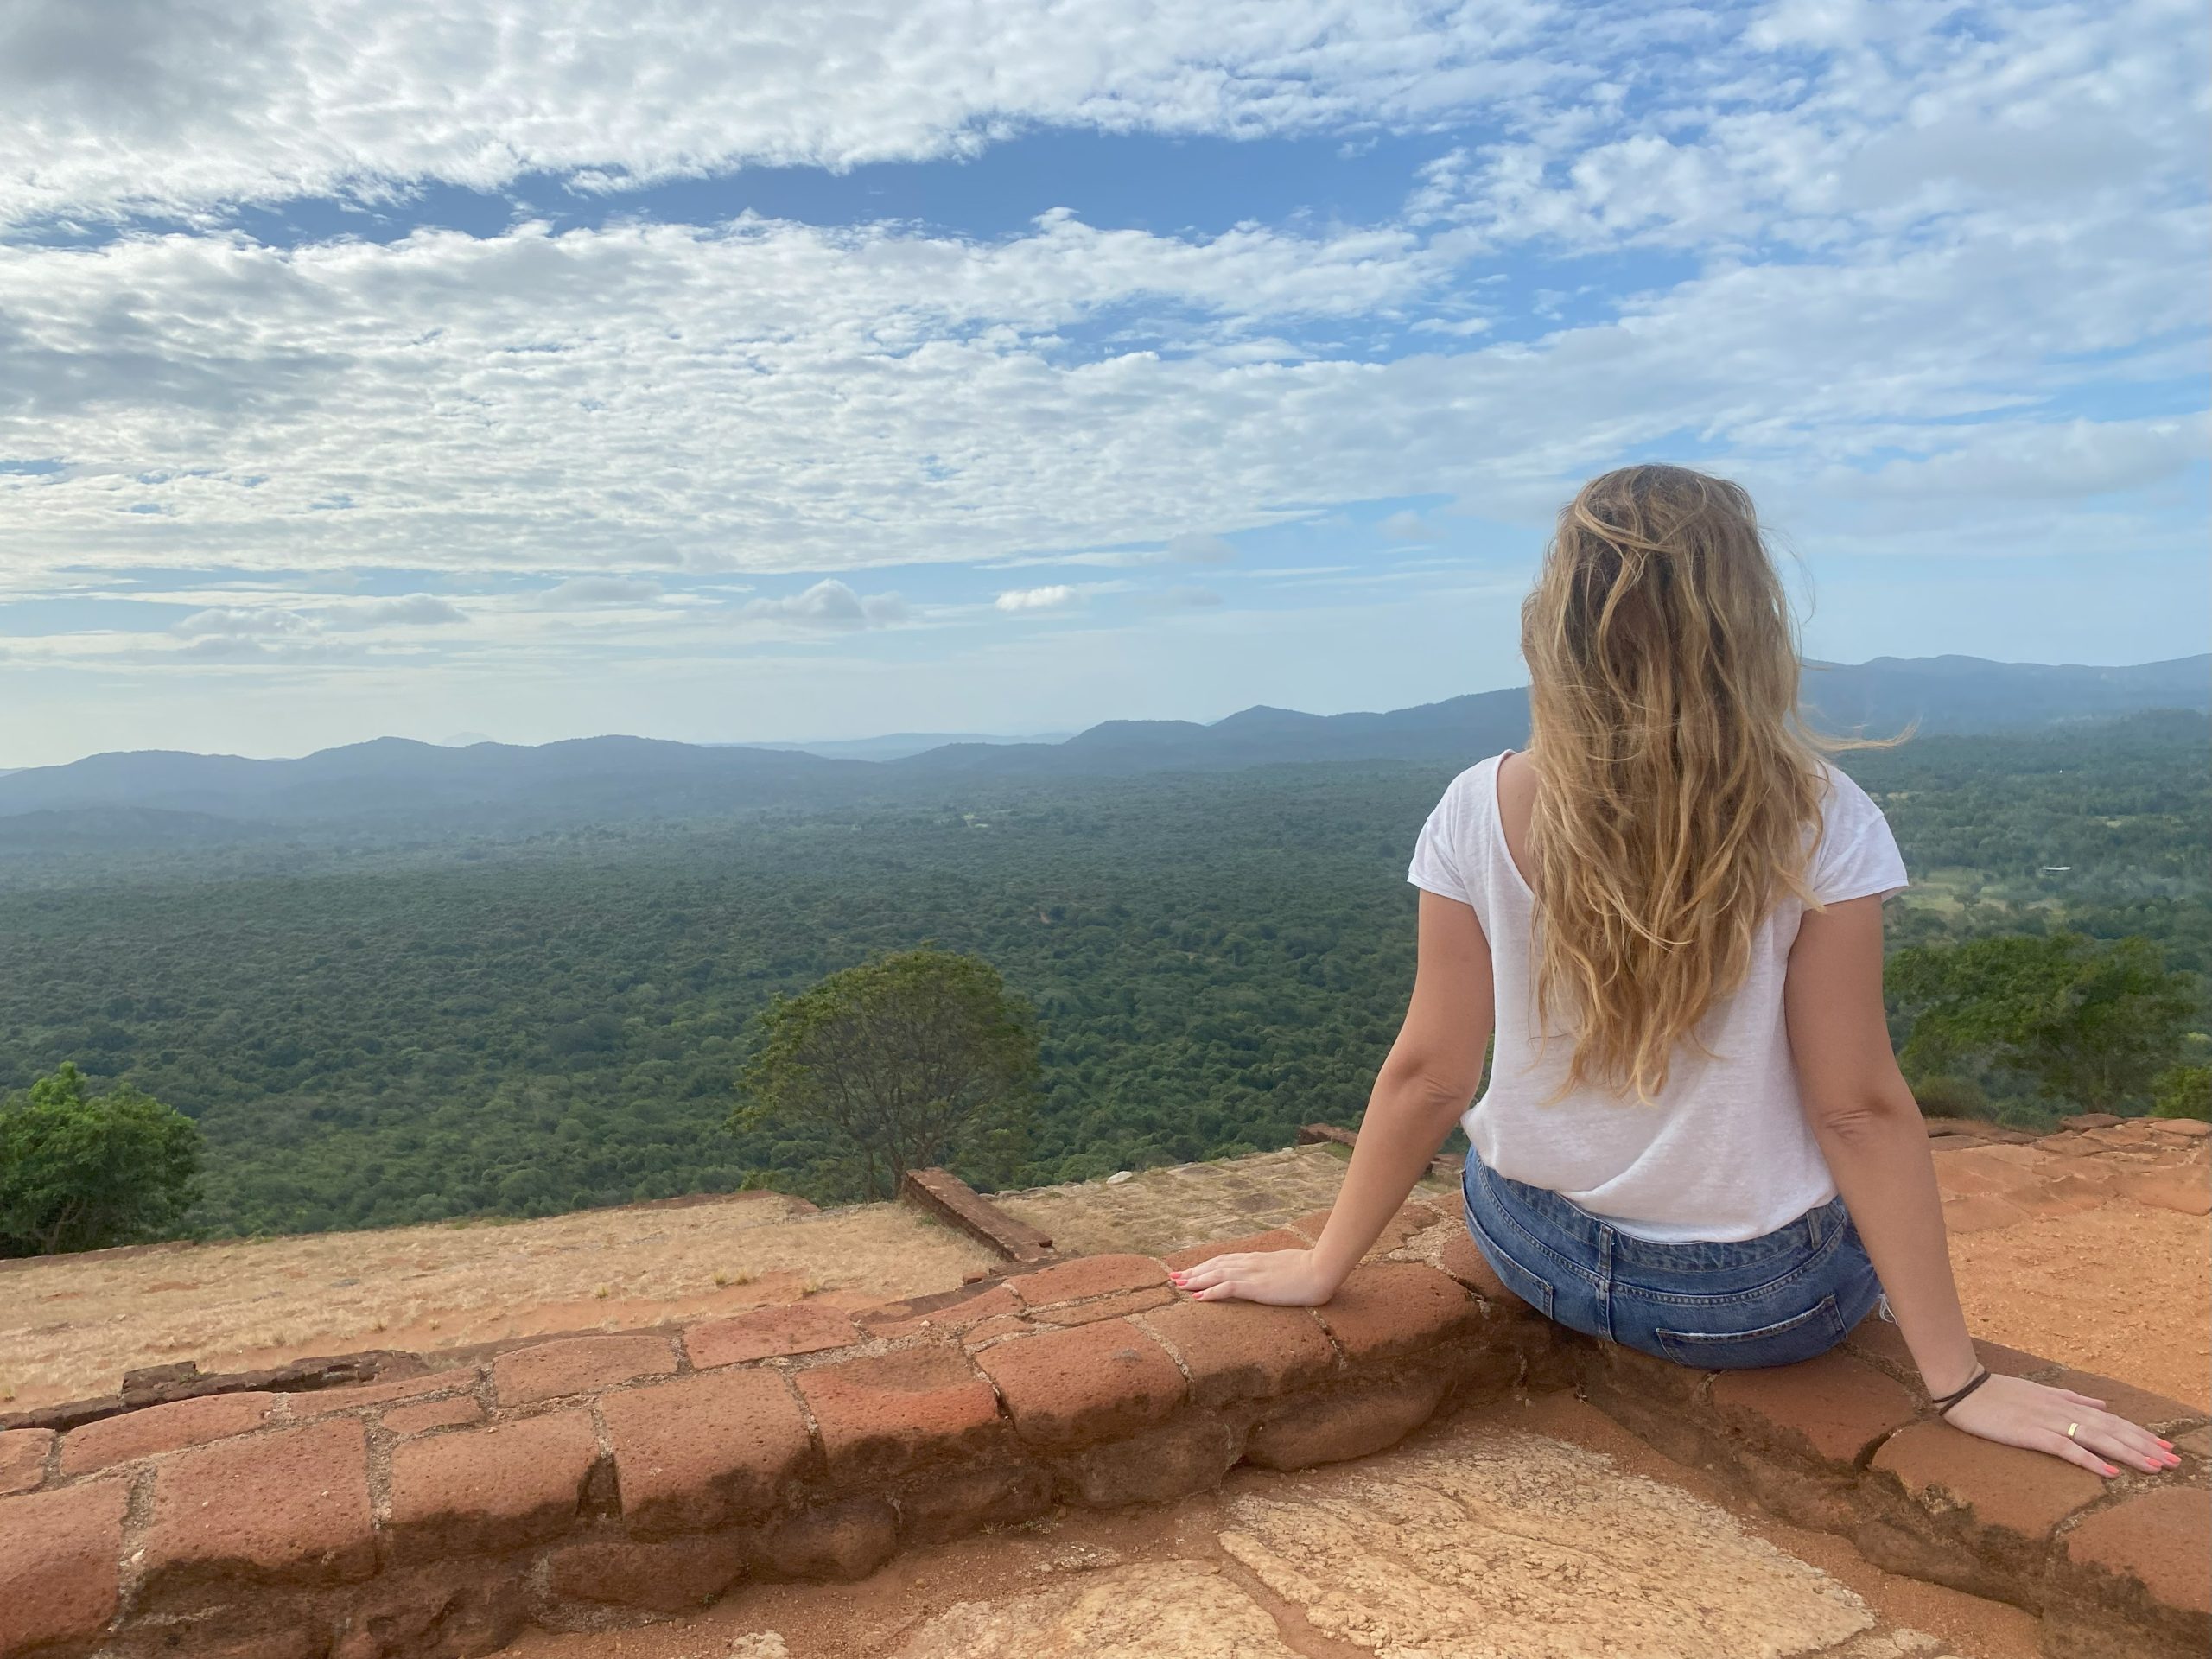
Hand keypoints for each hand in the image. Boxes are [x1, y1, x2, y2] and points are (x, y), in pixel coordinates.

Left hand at [1168, 1248, 1333, 1305]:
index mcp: (1256, 1259)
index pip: (1224, 1260)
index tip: (1190, 1270)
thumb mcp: (1286, 1267)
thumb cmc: (1310, 1269)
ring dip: (1195, 1280)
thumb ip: (1273, 1269)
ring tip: (1179, 1286)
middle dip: (1193, 1272)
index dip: (1205, 1265)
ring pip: (1215, 1274)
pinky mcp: (1256, 1285)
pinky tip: (1198, 1298)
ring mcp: (1252, 1273)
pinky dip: (1210, 1292)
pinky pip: (1227, 1287)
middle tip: (1173, 1278)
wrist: (1321, 1269)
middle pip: (1214, 1265)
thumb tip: (1269, 1274)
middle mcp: (1249, 1263)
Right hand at [1941, 1372, 2180, 1476]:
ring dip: (2128, 1453)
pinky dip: (2090, 1460)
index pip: (2111, 1420)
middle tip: (2174, 1461)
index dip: (2140, 1433)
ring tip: (2154, 1467)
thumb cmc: (1998, 1391)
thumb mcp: (2039, 1391)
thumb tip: (2102, 1405)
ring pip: (2097, 1438)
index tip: (2166, 1446)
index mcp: (2065, 1403)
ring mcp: (2048, 1421)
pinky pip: (2066, 1449)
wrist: (1963, 1387)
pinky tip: (2109, 1472)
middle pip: (2112, 1430)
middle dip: (2145, 1446)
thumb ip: (2072, 1398)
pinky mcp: (2031, 1433)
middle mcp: (2062, 1411)